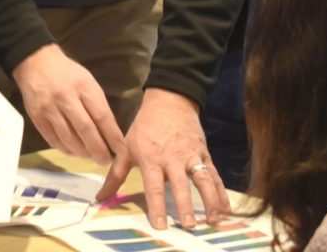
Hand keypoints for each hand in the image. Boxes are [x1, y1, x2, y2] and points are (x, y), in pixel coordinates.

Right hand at [11, 44, 123, 165]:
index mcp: (83, 86)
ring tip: (90, 157)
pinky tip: (73, 151)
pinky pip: (53, 139)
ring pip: (69, 138)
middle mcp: (66, 98)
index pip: (102, 116)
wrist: (35, 62)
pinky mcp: (36, 116)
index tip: (121, 150)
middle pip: (86, 130)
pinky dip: (65, 149)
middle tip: (105, 161)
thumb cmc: (67, 73)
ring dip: (82, 153)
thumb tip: (109, 132)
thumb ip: (97, 104)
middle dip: (98, 150)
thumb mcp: (87, 81)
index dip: (113, 137)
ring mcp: (49, 108)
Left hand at [97, 88, 228, 228]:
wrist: (169, 101)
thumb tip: (101, 197)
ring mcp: (191, 156)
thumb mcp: (126, 148)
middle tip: (189, 225)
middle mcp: (173, 158)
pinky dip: (221, 190)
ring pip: (203, 179)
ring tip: (213, 219)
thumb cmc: (145, 127)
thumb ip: (116, 175)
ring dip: (210, 199)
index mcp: (151, 158)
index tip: (160, 225)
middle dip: (185, 206)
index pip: (154, 186)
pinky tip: (225, 206)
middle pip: (180, 185)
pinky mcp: (204, 153)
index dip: (157, 206)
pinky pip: (215, 174)